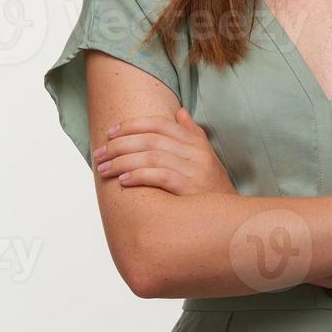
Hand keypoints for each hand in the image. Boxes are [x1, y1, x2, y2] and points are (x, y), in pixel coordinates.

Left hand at [93, 107, 237, 195]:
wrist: (232, 219)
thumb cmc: (212, 189)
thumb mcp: (207, 157)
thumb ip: (192, 133)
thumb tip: (179, 112)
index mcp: (196, 142)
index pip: (159, 124)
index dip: (132, 125)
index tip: (110, 133)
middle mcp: (195, 152)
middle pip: (150, 139)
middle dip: (119, 145)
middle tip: (99, 153)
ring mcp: (194, 170)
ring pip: (151, 156)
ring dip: (122, 161)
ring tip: (104, 169)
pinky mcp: (190, 188)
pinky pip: (159, 176)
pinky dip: (138, 175)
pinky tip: (123, 179)